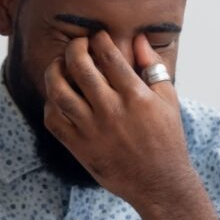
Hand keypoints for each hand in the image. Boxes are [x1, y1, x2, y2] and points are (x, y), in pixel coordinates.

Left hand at [43, 30, 202, 213]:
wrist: (159, 182)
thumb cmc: (167, 139)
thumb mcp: (168, 100)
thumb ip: (152, 67)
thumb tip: (138, 39)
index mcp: (135, 96)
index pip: (108, 55)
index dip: (99, 39)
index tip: (97, 37)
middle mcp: (111, 111)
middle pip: (80, 67)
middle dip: (75, 47)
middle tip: (78, 45)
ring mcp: (92, 130)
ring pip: (59, 92)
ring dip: (54, 72)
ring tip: (60, 66)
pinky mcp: (79, 147)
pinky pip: (53, 120)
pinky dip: (51, 104)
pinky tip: (58, 97)